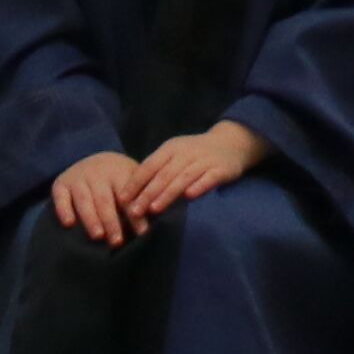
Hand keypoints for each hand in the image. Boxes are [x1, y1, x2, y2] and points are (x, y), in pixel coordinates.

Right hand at [47, 149, 147, 243]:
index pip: (127, 195)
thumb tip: (153, 222)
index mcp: (119, 171)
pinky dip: (64, 210)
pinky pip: (61, 197)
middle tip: (117, 241)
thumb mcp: (131, 180)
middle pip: (105, 200)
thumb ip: (140, 197)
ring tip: (98, 236)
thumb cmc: (118, 178)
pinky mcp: (61, 183)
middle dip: (112, 221)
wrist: (93, 158)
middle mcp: (97, 173)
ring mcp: (78, 177)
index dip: (134, 214)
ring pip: (84, 200)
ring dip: (91, 218)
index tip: (142, 233)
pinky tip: (69, 224)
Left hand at [120, 119, 266, 222]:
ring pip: (183, 177)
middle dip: (147, 193)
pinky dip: (199, 186)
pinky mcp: (221, 169)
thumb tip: (131, 194)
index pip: (149, 165)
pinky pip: (209, 178)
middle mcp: (186, 153)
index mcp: (171, 148)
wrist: (231, 142)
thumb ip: (157, 171)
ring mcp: (204, 160)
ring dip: (168, 193)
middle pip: (164, 174)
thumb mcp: (174, 155)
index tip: (122, 199)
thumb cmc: (195, 154)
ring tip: (155, 209)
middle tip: (134, 211)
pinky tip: (190, 196)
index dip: (135, 182)